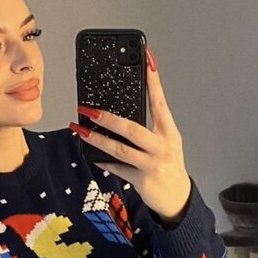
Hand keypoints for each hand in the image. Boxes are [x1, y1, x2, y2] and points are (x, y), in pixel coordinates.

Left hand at [73, 48, 191, 222]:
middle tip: (88, 108)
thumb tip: (119, 115)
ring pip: (120, 149)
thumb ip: (148, 129)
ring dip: (97, 139)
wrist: (178, 197)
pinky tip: (91, 155)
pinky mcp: (143, 180)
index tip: (147, 60)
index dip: (153, 81)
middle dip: (107, 118)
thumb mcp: (165, 143)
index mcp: (168, 132)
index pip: (159, 102)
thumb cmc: (168, 166)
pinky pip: (119, 169)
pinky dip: (104, 162)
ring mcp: (153, 164)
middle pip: (131, 128)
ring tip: (80, 129)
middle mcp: (162, 146)